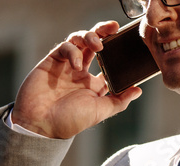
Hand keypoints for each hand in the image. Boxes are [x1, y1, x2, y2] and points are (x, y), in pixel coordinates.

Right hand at [11, 22, 142, 138]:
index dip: (118, 53)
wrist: (41, 124)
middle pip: (94, 44)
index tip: (128, 45)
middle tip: (114, 27)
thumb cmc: (70, 121)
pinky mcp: (52, 61)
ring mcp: (67, 65)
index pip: (109, 62)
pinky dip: (72, 51)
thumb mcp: (100, 112)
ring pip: (79, 40)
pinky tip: (76, 65)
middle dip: (104, 32)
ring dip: (90, 37)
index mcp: (95, 84)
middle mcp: (82, 72)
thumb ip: (119, 101)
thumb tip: (138, 90)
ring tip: (98, 44)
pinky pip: (65, 47)